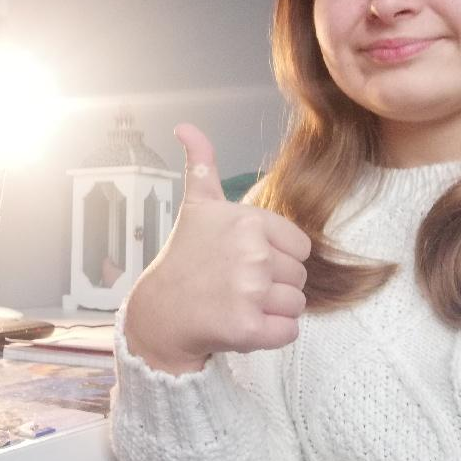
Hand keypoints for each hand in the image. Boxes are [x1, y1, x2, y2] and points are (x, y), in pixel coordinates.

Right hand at [123, 124, 310, 374]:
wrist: (160, 312)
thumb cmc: (185, 258)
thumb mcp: (197, 206)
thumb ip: (202, 164)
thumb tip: (185, 127)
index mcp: (248, 222)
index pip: (300, 246)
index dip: (277, 256)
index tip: (244, 259)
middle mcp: (251, 254)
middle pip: (299, 276)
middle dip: (274, 285)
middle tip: (236, 284)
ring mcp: (250, 292)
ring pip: (296, 305)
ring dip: (272, 310)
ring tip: (237, 303)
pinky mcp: (248, 328)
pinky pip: (289, 332)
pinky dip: (271, 334)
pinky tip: (242, 324)